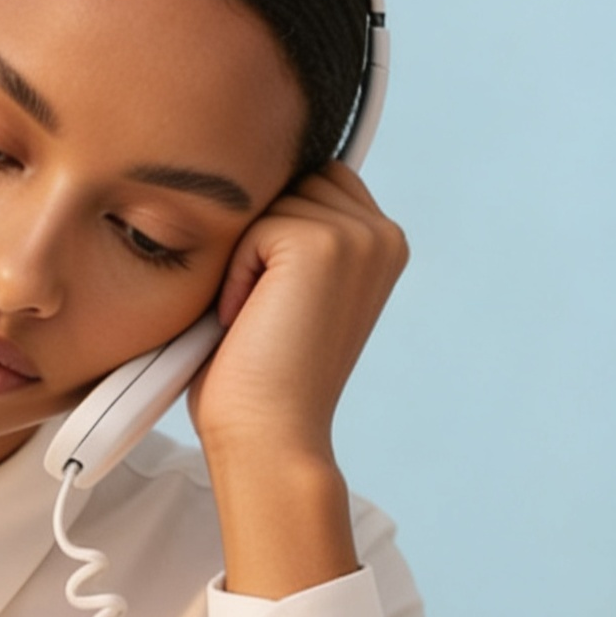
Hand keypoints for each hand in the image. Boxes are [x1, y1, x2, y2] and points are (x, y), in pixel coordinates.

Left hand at [185, 162, 407, 600]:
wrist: (269, 435)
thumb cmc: (257, 374)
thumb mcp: (285, 291)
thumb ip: (289, 236)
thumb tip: (245, 182)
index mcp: (381, 243)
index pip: (313, 182)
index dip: (273, 229)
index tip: (270, 299)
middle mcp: (382, 232)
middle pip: (290, 180)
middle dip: (258, 237)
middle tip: (260, 310)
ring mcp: (358, 235)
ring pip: (269, 201)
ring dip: (243, 255)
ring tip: (254, 315)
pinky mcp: (323, 243)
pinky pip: (252, 227)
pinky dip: (234, 273)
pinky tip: (245, 319)